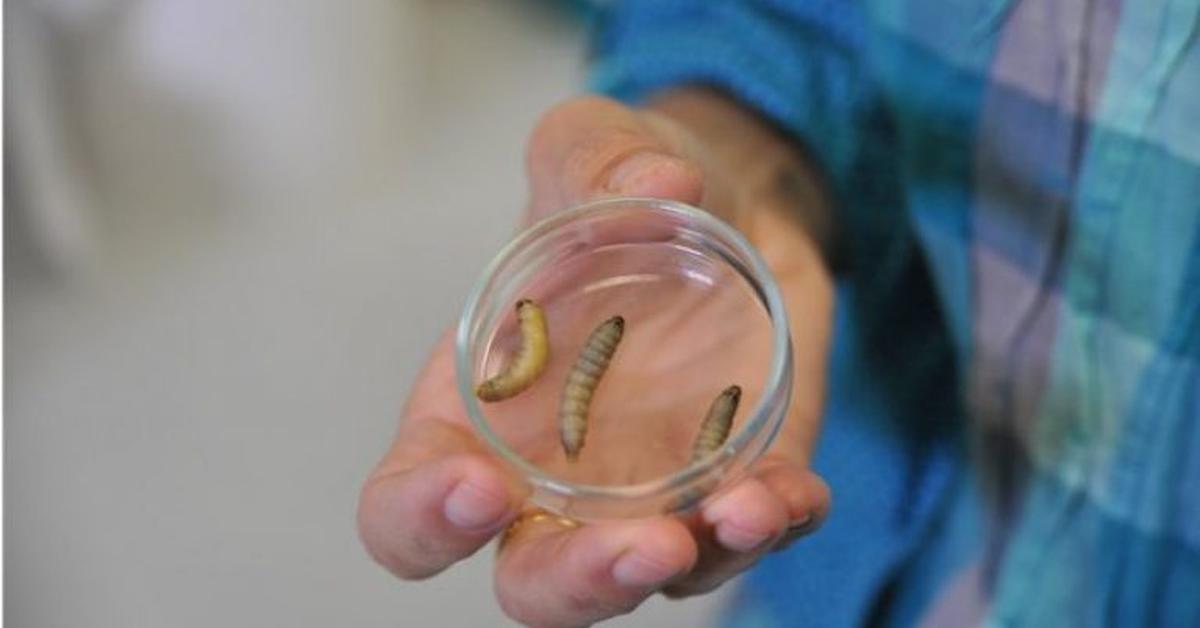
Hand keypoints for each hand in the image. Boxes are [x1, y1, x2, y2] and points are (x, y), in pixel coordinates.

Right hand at [359, 91, 833, 626]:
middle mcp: (552, 477)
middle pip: (532, 580)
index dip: (424, 518)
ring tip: (743, 510)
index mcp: (477, 412)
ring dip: (695, 562)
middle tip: (640, 544)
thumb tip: (657, 181)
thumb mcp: (592, 146)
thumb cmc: (621, 190)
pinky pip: (748, 531)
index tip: (478, 486)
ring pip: (647, 577)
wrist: (728, 203)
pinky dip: (773, 524)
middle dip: (578, 583)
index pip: (407, 506)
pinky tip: (790, 493)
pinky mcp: (732, 480)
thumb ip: (596, 156)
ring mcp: (646, 492)